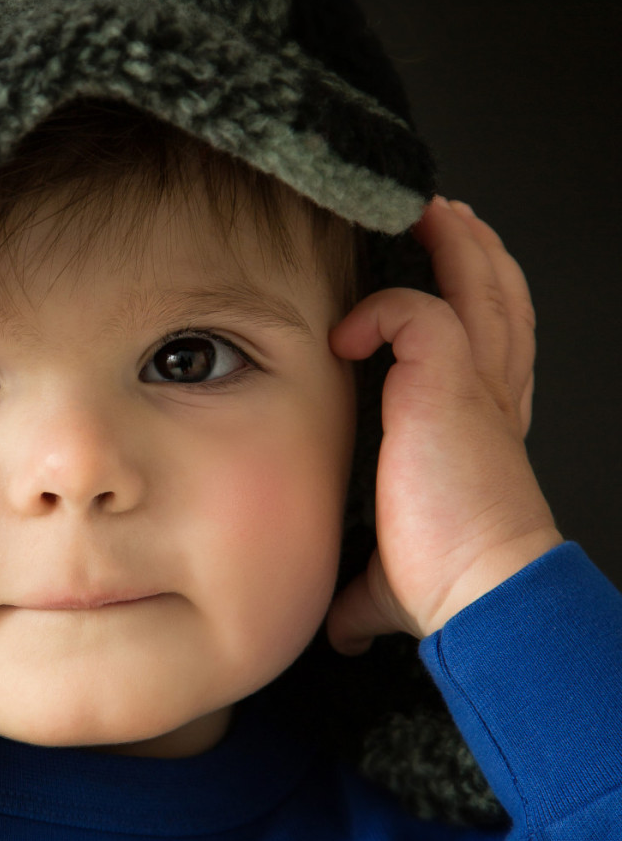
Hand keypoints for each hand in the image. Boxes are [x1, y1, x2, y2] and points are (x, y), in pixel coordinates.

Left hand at [326, 196, 562, 654]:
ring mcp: (476, 384)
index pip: (490, 345)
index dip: (475, 304)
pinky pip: (416, 310)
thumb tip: (342, 627)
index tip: (439, 281)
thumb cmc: (448, 584)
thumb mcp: (393, 579)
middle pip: (497, 295)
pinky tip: (345, 333)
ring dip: (451, 244)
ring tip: (425, 213)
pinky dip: (381, 307)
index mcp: (483, 428)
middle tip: (442, 218)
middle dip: (473, 251)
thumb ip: (365, 590)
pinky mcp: (449, 382)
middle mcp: (490, 395)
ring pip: (476, 283)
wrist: (480, 589)